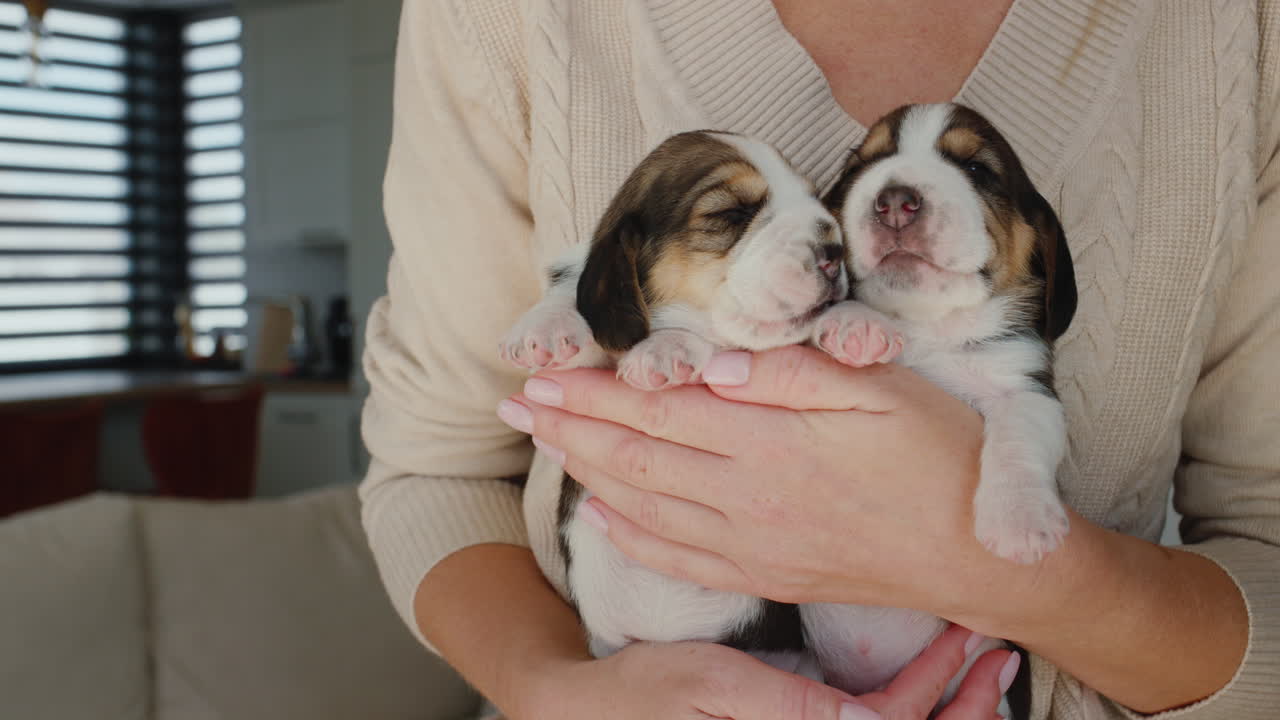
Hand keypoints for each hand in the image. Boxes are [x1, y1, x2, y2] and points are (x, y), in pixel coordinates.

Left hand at [500, 345, 997, 615]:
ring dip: (586, 473)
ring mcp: (751, 545)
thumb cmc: (941, 458)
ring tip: (545, 446)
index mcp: (767, 443)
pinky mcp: (766, 574)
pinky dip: (630, 537)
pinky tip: (601, 518)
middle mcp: (745, 499)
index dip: (592, 392)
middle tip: (517, 405)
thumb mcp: (879, 389)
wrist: (982, 556)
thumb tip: (708, 363)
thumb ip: (788, 373)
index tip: (542, 374)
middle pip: (634, 459)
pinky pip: (679, 559)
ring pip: (644, 507)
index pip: (655, 411)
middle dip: (568, 427)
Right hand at [519, 625, 1016, 719]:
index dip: (942, 691)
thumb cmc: (641, 695)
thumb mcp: (711, 687)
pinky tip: (919, 673)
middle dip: (963, 706)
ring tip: (974, 660)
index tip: (971, 638)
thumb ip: (790, 709)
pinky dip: (903, 702)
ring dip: (941, 706)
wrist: (587, 713)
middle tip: (996, 652)